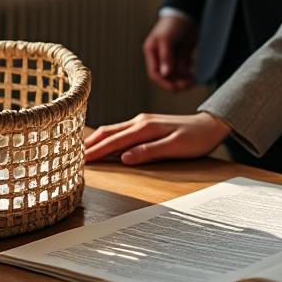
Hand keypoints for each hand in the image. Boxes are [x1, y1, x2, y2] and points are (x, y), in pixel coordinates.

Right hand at [84, 112, 230, 164]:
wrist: (210, 125)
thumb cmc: (196, 139)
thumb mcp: (175, 148)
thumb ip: (150, 151)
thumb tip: (125, 158)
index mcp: (145, 128)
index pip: (114, 141)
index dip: (96, 151)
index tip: (80, 160)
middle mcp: (140, 121)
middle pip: (108, 132)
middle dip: (90, 144)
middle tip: (71, 155)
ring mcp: (142, 121)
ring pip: (113, 129)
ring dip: (96, 139)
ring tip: (81, 149)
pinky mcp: (146, 124)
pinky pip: (121, 129)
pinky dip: (107, 136)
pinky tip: (103, 141)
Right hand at [142, 15, 197, 90]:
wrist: (186, 13)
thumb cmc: (172, 24)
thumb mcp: (166, 39)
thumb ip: (166, 56)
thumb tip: (165, 74)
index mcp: (152, 53)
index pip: (154, 74)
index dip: (163, 83)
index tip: (175, 88)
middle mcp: (160, 57)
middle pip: (166, 77)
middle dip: (176, 83)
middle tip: (187, 85)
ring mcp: (172, 58)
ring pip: (176, 75)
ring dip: (183, 81)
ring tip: (193, 82)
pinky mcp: (182, 56)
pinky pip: (184, 71)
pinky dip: (189, 76)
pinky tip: (195, 77)